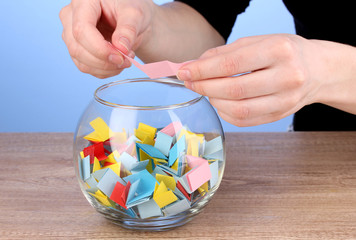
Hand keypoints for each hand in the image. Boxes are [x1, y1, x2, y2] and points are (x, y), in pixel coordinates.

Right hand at [59, 0, 153, 77]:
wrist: (132, 18)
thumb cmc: (130, 8)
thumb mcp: (135, 13)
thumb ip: (128, 29)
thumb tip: (121, 48)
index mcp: (83, 3)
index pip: (81, 30)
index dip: (100, 49)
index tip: (120, 57)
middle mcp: (71, 19)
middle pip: (78, 49)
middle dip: (105, 61)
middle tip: (127, 60)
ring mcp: (72, 36)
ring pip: (82, 63)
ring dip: (107, 68)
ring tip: (126, 60)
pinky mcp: (78, 50)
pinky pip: (87, 68)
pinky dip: (105, 71)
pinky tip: (118, 63)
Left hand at [177, 34, 326, 126]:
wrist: (316, 70)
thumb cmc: (284, 52)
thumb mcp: (256, 42)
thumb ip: (224, 53)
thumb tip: (194, 66)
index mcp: (279, 51)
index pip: (231, 64)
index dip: (202, 70)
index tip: (184, 71)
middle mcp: (286, 77)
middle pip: (233, 90)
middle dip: (205, 87)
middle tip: (190, 82)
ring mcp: (285, 101)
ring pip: (238, 109)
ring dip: (214, 101)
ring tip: (207, 91)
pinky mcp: (279, 116)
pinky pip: (244, 120)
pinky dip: (225, 112)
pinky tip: (221, 101)